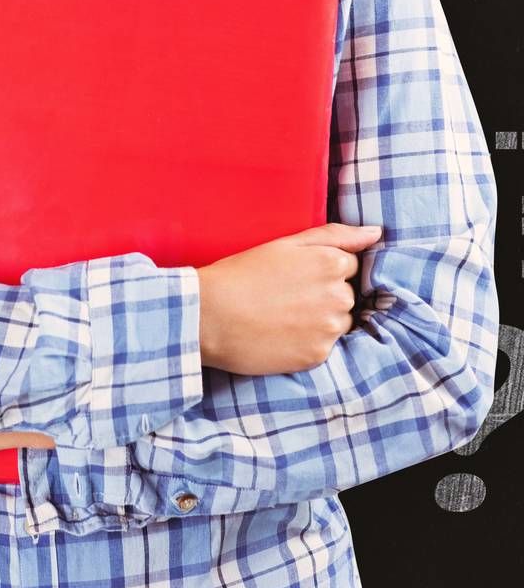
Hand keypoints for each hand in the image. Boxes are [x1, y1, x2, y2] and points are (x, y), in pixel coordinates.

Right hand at [196, 222, 381, 375]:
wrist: (209, 316)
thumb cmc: (240, 274)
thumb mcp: (284, 244)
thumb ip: (335, 235)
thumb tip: (377, 232)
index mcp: (331, 263)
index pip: (349, 266)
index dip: (321, 269)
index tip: (296, 275)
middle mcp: (338, 296)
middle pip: (347, 295)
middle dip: (324, 295)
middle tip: (284, 295)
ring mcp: (330, 328)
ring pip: (338, 322)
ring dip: (319, 319)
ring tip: (282, 315)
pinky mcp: (319, 355)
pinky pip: (324, 346)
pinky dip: (307, 341)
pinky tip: (281, 333)